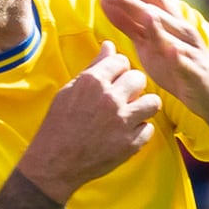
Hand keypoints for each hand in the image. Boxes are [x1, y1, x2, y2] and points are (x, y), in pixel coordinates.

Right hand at [16, 46, 159, 200]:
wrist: (55, 163)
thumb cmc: (58, 125)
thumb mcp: (69, 91)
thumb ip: (93, 67)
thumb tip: (109, 45)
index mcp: (93, 82)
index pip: (121, 60)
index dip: (119, 69)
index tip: (115, 79)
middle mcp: (110, 99)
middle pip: (139, 78)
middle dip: (133, 85)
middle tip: (124, 96)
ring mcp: (122, 122)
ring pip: (153, 102)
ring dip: (143, 106)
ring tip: (132, 113)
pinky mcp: (130, 144)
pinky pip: (148, 129)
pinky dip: (139, 131)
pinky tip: (126, 133)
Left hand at [100, 0, 208, 121]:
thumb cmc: (176, 66)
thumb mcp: (148, 44)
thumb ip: (129, 25)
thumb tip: (107, 3)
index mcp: (170, 19)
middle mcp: (182, 29)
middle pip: (158, 8)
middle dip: (134, 2)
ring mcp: (191, 50)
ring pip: (174, 33)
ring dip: (157, 25)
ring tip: (144, 16)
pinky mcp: (197, 72)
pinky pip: (188, 63)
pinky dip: (180, 56)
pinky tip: (171, 51)